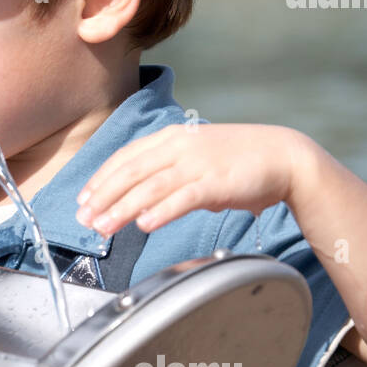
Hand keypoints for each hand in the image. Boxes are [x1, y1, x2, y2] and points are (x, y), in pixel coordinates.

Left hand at [75, 123, 312, 236]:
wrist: (283, 156)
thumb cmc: (237, 160)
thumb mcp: (194, 158)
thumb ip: (166, 174)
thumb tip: (141, 202)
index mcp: (170, 138)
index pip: (125, 158)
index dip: (101, 179)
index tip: (83, 199)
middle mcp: (179, 147)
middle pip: (130, 173)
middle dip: (102, 198)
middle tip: (83, 219)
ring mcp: (197, 164)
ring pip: (149, 187)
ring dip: (121, 209)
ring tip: (103, 228)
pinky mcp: (216, 182)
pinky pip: (182, 198)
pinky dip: (160, 211)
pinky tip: (144, 225)